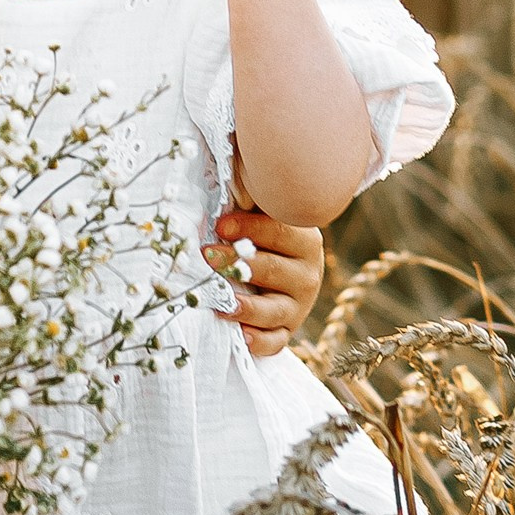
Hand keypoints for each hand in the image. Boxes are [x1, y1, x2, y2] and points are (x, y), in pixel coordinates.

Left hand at [204, 206, 323, 359]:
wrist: (280, 270)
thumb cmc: (259, 236)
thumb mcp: (261, 215)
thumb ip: (248, 199)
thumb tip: (222, 171)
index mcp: (305, 241)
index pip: (279, 232)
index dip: (248, 229)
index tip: (218, 226)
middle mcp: (308, 274)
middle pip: (272, 270)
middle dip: (237, 264)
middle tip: (205, 256)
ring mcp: (299, 306)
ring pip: (274, 310)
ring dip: (246, 307)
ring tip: (220, 302)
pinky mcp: (287, 331)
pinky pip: (275, 342)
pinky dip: (258, 342)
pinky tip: (239, 336)